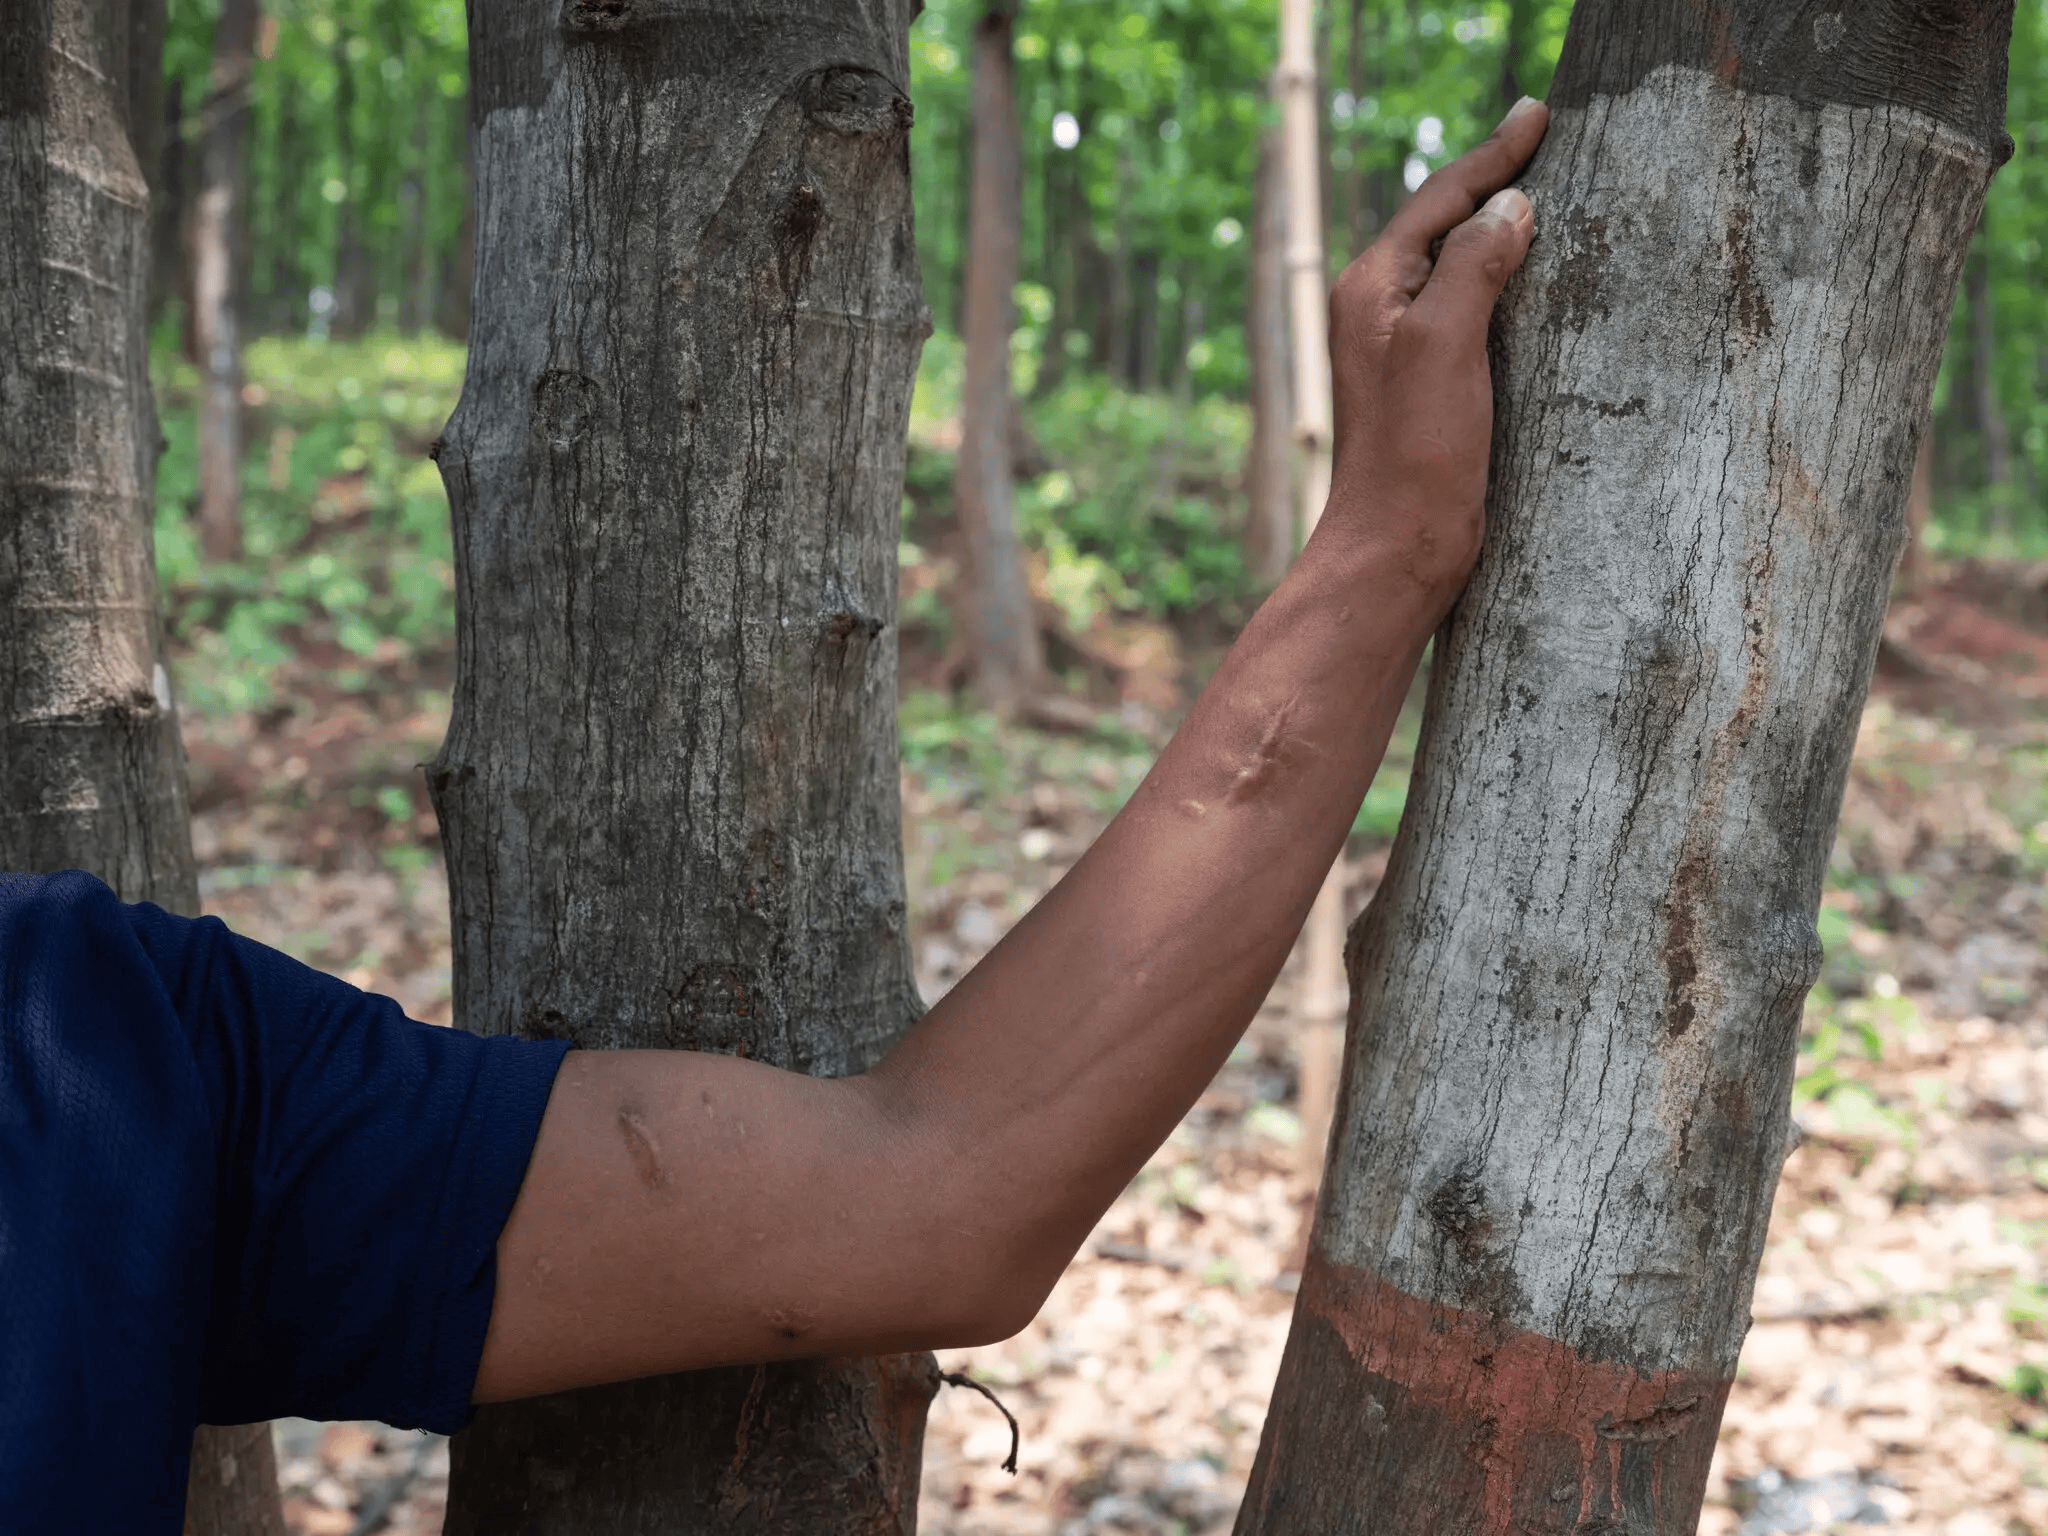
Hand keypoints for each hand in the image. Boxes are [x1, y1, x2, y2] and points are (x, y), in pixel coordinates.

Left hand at [1319, 96, 1548, 609]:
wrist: (1393, 554)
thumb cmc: (1413, 459)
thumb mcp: (1445, 346)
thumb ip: (1473, 267)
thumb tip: (1509, 206)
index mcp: (1371, 289)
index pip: (1440, 199)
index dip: (1492, 156)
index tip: (1537, 114)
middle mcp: (1377, 313)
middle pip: (1442, 226)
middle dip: (1492, 183)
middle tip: (1541, 139)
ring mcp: (1399, 352)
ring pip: (1455, 269)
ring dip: (1498, 233)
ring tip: (1544, 197)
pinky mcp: (1426, 390)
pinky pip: (1468, 315)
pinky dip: (1503, 287)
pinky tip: (1534, 287)